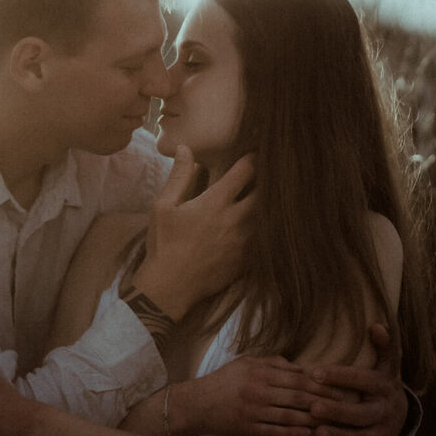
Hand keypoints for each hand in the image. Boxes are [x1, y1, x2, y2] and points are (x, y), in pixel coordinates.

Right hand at [131, 145, 256, 320]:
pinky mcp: (247, 260)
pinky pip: (265, 239)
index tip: (255, 151)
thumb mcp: (163, 206)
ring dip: (270, 205)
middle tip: (269, 173)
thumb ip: (179, 176)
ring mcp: (245, 241)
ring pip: (269, 216)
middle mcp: (236, 219)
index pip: (246, 170)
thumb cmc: (164, 244)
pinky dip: (266, 230)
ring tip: (272, 197)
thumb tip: (187, 148)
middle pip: (266, 192)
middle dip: (269, 180)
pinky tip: (265, 227)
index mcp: (216, 202)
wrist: (170, 287)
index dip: (253, 157)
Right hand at [176, 356, 331, 435]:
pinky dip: (292, 434)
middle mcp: (258, 390)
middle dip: (323, 402)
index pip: (298, 377)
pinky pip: (275, 432)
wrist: (195, 404)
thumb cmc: (223, 381)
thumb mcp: (245, 363)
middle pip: (298, 396)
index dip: (321, 384)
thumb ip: (273, 362)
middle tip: (344, 407)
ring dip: (312, 420)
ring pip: (290, 415)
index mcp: (260, 372)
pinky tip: (307, 434)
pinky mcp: (247, 428)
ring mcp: (253, 410)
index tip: (340, 388)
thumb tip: (300, 367)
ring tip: (331, 423)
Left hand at [306, 324, 407, 435]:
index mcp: (385, 386)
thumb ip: (382, 346)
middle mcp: (385, 410)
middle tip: (313, 407)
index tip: (315, 372)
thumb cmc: (381, 382)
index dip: (340, 376)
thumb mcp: (386, 363)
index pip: (363, 379)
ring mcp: (383, 432)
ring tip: (317, 434)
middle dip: (337, 411)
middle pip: (362, 413)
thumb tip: (376, 325)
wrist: (401, 411)